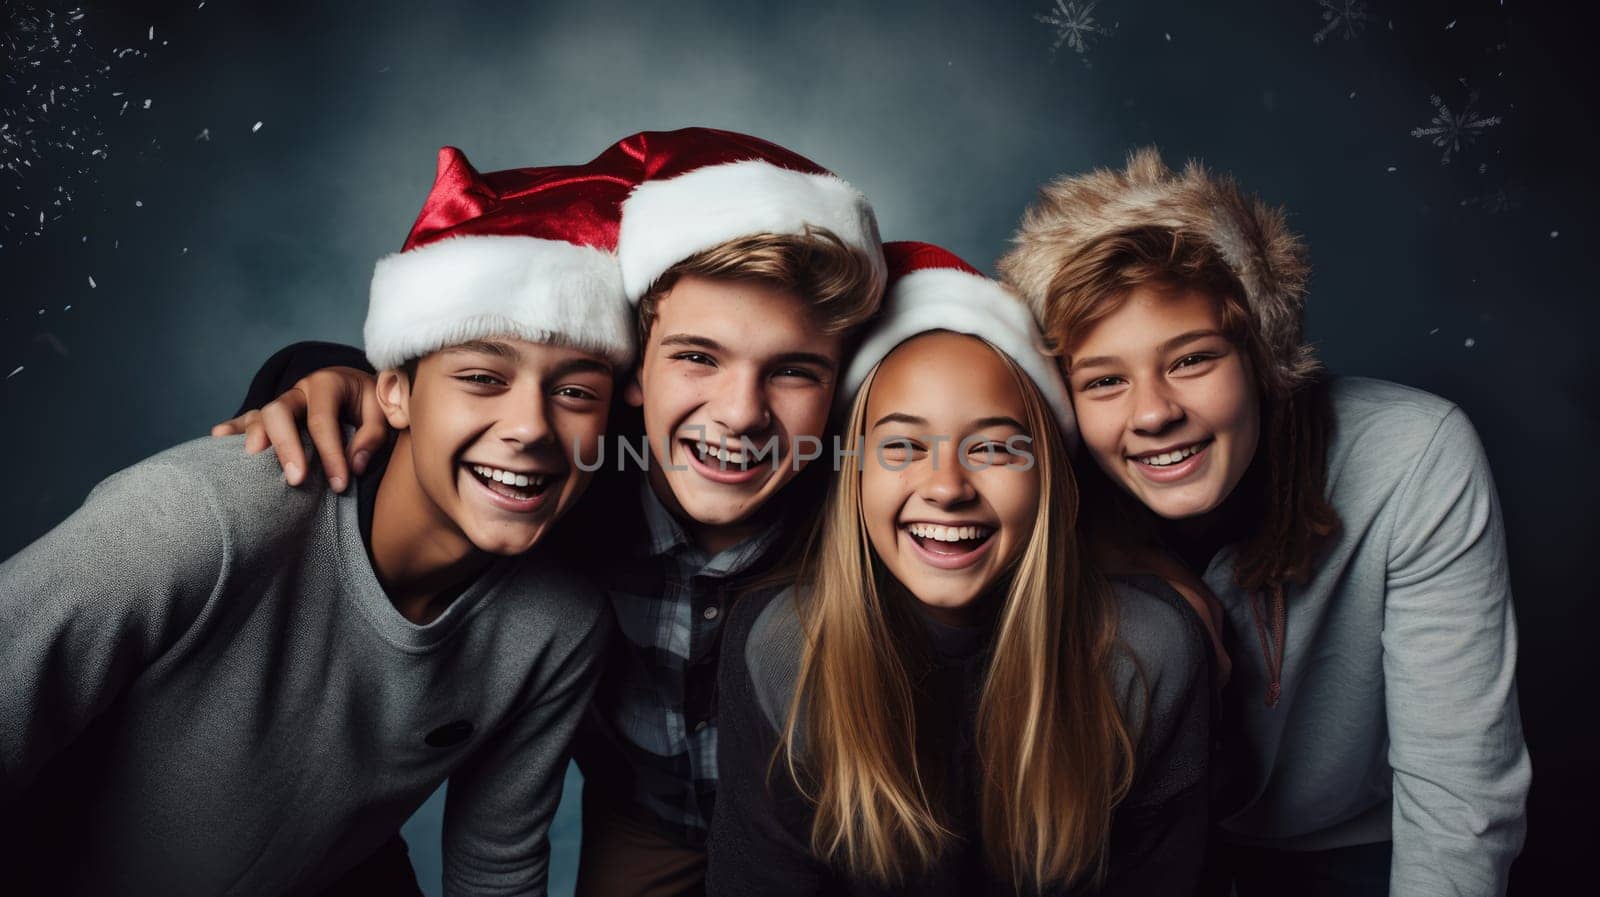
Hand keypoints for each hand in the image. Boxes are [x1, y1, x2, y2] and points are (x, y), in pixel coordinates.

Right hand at [210, 367, 387, 491]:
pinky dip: (231, 429)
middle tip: (295, 479)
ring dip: (253, 438)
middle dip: (285, 446)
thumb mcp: (382, 411)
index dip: (331, 455)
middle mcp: (298, 391)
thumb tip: (356, 465)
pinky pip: (245, 419)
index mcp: (328, 383)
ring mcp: (280, 402)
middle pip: (279, 412)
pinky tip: (217, 439)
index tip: (340, 485)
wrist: (356, 385)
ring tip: (252, 462)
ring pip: (259, 416)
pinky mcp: (269, 415)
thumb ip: (374, 436)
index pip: (323, 421)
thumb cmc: (369, 403)